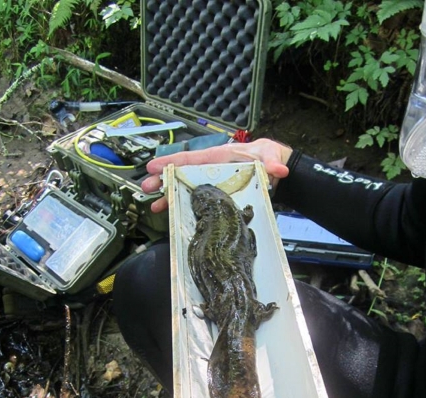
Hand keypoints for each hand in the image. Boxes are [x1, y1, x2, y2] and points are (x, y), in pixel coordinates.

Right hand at [141, 138, 292, 212]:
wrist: (273, 169)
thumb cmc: (266, 157)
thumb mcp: (268, 156)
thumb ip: (271, 162)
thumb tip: (279, 170)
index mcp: (216, 158)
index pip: (190, 159)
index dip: (170, 162)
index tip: (153, 166)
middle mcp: (209, 170)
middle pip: (181, 175)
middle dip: (163, 181)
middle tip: (146, 188)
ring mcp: (210, 183)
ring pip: (185, 189)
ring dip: (168, 196)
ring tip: (153, 205)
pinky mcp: (215, 196)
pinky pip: (195, 200)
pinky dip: (182, 206)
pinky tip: (171, 214)